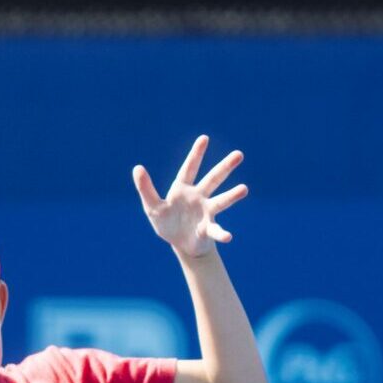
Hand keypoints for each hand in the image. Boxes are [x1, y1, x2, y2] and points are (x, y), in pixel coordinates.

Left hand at [133, 135, 247, 259]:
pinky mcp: (208, 229)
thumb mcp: (152, 208)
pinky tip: (228, 237)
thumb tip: (137, 167)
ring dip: (232, 196)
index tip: (204, 138)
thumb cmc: (167, 223)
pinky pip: (216, 231)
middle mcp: (199, 197)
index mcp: (183, 189)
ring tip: (244, 189)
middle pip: (213, 179)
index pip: (189, 169)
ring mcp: (206, 212)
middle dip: (225, 167)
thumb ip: (145, 189)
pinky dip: (222, 234)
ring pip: (221, 201)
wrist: (181, 244)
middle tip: (239, 154)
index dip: (196, 154)